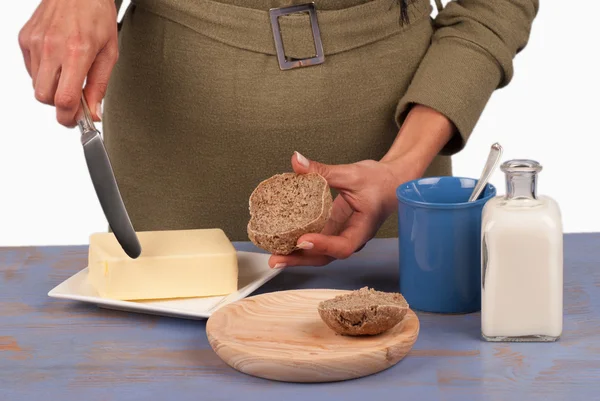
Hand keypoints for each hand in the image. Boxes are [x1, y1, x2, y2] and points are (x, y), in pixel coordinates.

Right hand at [18, 0, 118, 125]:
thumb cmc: (97, 16)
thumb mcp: (109, 53)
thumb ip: (99, 86)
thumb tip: (93, 114)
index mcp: (76, 52)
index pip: (64, 100)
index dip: (70, 117)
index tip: (78, 121)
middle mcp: (51, 48)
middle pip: (45, 98)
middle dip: (60, 105)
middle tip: (75, 102)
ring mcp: (35, 43)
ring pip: (37, 85)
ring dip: (53, 89)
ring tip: (69, 75)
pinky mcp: (25, 39)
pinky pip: (30, 70)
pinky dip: (44, 74)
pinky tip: (58, 62)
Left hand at [268, 151, 417, 268]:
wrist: (391, 182)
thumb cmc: (379, 180)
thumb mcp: (351, 173)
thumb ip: (323, 170)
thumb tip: (297, 162)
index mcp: (363, 228)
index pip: (344, 245)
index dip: (323, 246)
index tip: (303, 240)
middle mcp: (352, 237)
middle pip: (326, 257)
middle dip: (300, 260)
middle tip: (276, 259)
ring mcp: (342, 236)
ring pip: (319, 253)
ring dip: (297, 256)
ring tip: (273, 255)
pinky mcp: (333, 230)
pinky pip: (316, 241)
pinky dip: (299, 243)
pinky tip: (282, 241)